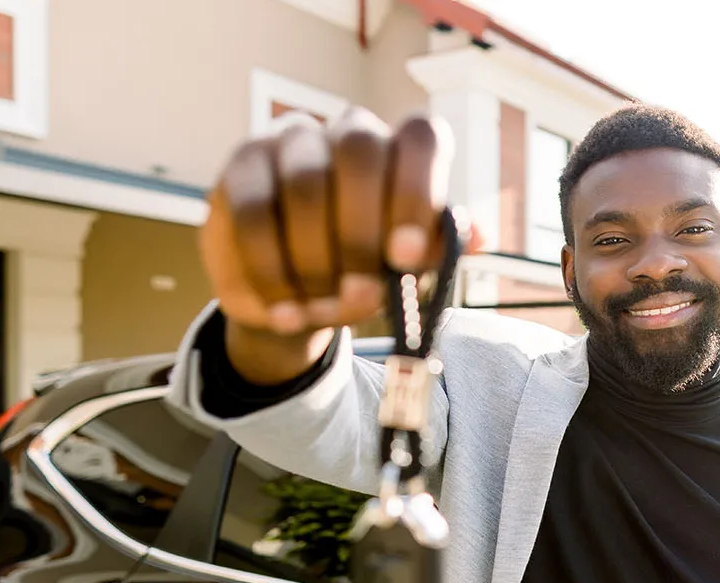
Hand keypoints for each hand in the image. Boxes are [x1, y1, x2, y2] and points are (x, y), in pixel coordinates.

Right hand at [198, 107, 456, 384]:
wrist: (300, 298)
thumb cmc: (367, 270)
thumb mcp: (405, 268)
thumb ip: (437, 250)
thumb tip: (479, 235)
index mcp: (399, 148)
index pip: (420, 137)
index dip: (418, 190)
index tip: (408, 256)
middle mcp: (346, 132)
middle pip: (358, 151)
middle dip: (362, 232)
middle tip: (364, 293)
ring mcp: (289, 143)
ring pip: (301, 185)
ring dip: (314, 261)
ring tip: (321, 311)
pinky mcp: (239, 170)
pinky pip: (251, 217)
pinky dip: (270, 273)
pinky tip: (287, 313)